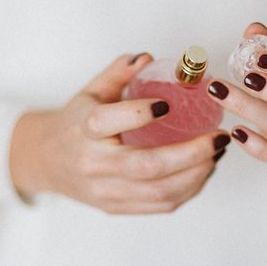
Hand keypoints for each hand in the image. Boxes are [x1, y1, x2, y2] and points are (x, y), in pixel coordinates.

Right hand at [10, 53, 229, 213]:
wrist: (46, 162)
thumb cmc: (74, 123)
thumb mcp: (91, 91)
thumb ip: (119, 72)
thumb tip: (148, 58)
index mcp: (82, 129)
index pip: (107, 122)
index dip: (140, 113)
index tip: (169, 103)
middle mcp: (93, 164)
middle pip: (147, 166)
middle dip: (192, 153)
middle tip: (219, 137)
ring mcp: (105, 191)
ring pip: (160, 192)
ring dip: (197, 174)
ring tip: (216, 153)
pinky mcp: (116, 207)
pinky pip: (160, 206)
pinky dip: (188, 190)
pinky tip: (202, 171)